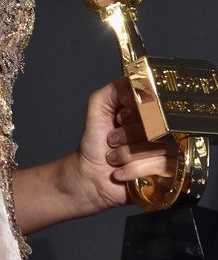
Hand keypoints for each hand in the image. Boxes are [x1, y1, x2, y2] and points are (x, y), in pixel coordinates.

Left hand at [76, 76, 176, 210]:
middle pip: (157, 124)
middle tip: (111, 141)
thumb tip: (136, 86)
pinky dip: (131, 169)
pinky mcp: (168, 173)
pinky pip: (158, 165)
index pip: (157, 101)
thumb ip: (115, 89)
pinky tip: (120, 172)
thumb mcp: (99, 105)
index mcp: (149, 110)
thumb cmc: (96, 140)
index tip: (119, 118)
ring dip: (126, 154)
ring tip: (113, 158)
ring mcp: (167, 151)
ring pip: (156, 146)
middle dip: (126, 135)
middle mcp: (161, 128)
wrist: (90, 173)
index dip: (135, 111)